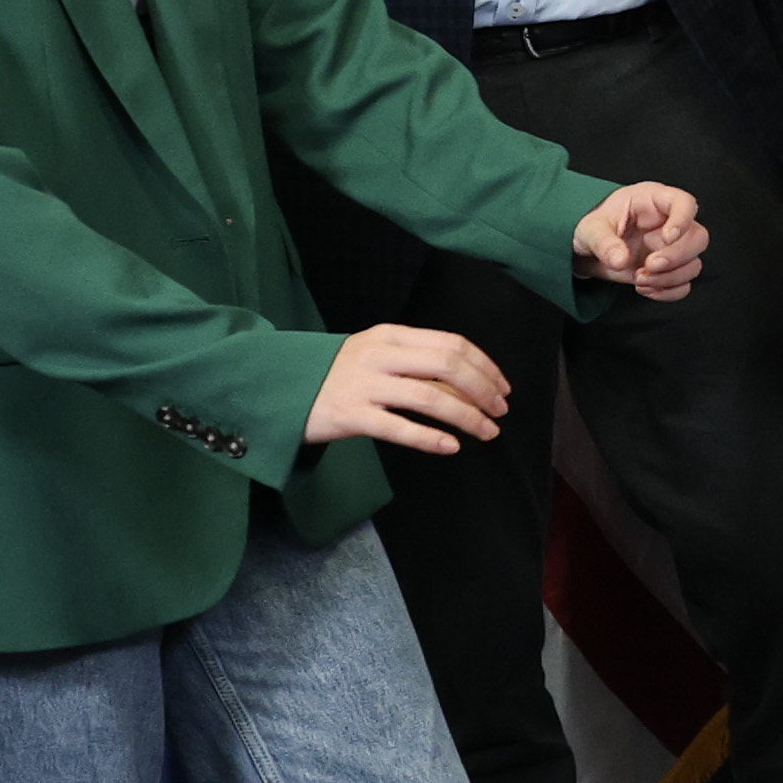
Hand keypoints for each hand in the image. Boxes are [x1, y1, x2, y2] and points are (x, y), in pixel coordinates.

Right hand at [307, 323, 513, 455]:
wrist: (278, 389)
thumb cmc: (336, 374)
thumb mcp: (374, 354)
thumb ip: (414, 360)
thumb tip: (468, 380)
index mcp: (390, 335)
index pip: (452, 344)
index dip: (485, 366)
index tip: (503, 388)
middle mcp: (378, 355)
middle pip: (447, 366)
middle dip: (483, 390)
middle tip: (499, 412)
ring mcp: (363, 385)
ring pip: (430, 397)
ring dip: (467, 416)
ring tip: (487, 432)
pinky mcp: (350, 416)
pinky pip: (399, 428)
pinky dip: (431, 438)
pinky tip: (452, 446)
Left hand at [571, 182, 709, 301]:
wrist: (589, 249)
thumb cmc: (594, 227)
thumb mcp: (590, 228)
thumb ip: (604, 242)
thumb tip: (621, 260)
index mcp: (654, 201)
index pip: (684, 203)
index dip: (683, 220)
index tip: (667, 237)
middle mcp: (670, 223)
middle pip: (698, 237)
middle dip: (676, 256)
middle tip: (649, 264)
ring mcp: (672, 248)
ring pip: (693, 263)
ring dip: (670, 277)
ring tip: (639, 279)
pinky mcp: (669, 270)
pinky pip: (684, 284)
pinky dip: (668, 291)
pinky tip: (645, 288)